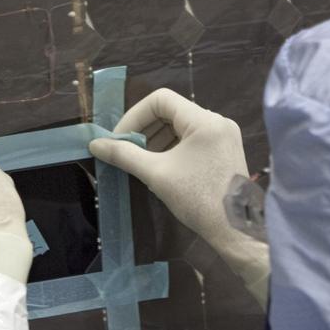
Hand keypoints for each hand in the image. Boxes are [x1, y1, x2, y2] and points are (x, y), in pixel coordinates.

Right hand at [89, 89, 269, 304]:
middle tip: (126, 151)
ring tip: (140, 161)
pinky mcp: (224, 151)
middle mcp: (217, 121)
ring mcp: (223, 136)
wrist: (235, 229)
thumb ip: (124, 155)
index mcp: (204, 120)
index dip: (134, 115)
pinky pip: (192, 139)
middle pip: (171, 112)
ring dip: (156, 139)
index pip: (160, 100)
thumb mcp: (156, 174)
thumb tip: (95, 144)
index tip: (119, 139)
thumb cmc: (197, 199)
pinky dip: (172, 148)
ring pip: (181, 126)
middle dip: (144, 129)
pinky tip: (160, 166)